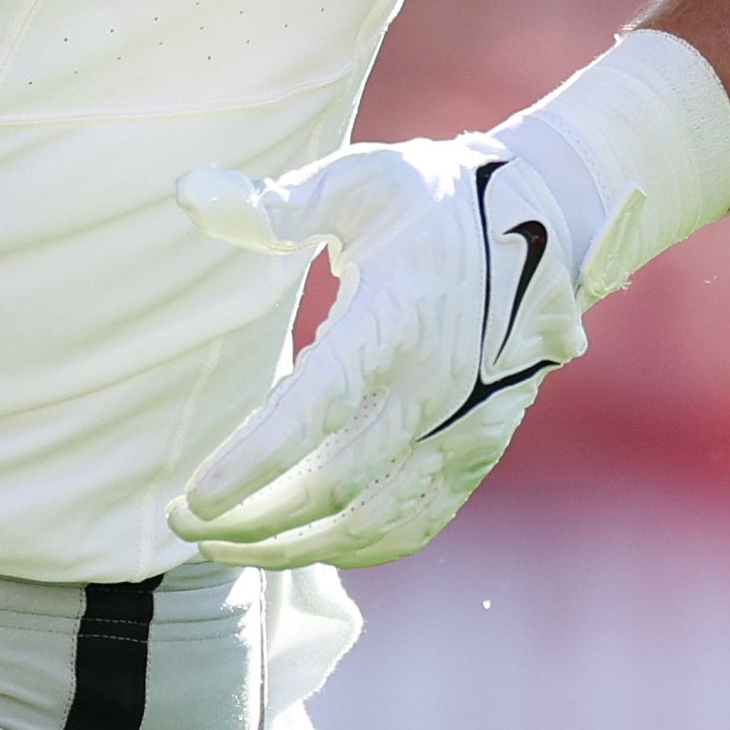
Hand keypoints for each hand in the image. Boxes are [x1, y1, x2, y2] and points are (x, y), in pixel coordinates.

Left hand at [165, 131, 600, 569]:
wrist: (546, 226)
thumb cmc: (434, 199)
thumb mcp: (359, 181)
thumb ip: (276, 201)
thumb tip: (189, 197)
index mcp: (397, 320)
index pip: (315, 410)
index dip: (251, 464)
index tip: (192, 501)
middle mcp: (433, 388)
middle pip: (333, 486)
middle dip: (251, 518)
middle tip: (183, 524)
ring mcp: (461, 428)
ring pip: (370, 521)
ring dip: (292, 546)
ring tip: (225, 544)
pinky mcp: (476, 450)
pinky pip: (414, 524)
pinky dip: (356, 549)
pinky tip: (303, 544)